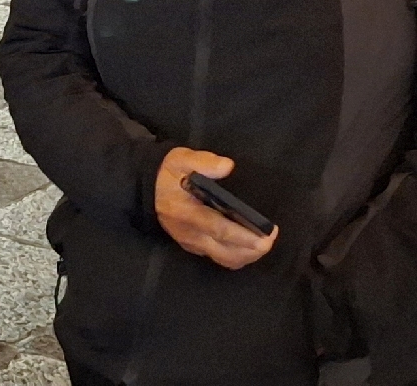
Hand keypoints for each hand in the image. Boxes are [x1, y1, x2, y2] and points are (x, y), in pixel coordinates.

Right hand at [155, 147, 276, 270]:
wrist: (145, 189)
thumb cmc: (168, 173)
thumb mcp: (181, 158)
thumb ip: (204, 161)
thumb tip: (228, 166)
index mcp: (189, 213)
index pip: (219, 229)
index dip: (243, 235)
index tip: (265, 235)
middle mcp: (192, 234)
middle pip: (225, 251)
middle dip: (251, 250)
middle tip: (271, 240)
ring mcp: (192, 243)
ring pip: (223, 259)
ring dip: (246, 256)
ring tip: (264, 245)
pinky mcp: (193, 246)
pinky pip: (217, 257)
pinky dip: (236, 257)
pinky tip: (248, 249)